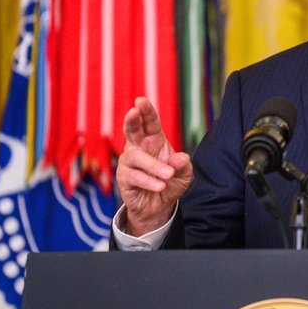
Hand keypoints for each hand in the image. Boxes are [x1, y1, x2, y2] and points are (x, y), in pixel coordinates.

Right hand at [115, 97, 192, 235]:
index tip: (140, 101)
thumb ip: (183, 166)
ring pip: (136, 157)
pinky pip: (134, 176)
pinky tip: (160, 186)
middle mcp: (138, 147)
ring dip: (153, 165)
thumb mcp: (183, 175)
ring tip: (168, 175)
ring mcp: (129, 162)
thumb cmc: (169, 184)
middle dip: (132, 120)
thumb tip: (182, 157)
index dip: (146, 111)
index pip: (149, 122)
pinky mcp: (124, 178)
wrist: (158, 207)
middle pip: (132, 130)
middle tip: (133, 111)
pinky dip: (148, 181)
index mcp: (153, 140)